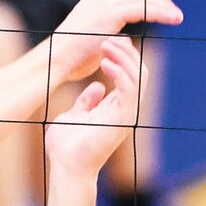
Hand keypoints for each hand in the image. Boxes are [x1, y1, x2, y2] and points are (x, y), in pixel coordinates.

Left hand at [44, 38, 144, 176]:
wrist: (66, 167)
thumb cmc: (67, 146)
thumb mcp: (76, 115)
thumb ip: (87, 102)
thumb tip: (96, 87)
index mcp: (116, 107)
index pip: (130, 75)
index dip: (122, 56)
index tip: (105, 42)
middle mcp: (126, 109)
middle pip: (139, 71)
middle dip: (127, 52)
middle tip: (108, 38)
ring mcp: (126, 113)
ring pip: (139, 76)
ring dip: (124, 57)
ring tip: (106, 43)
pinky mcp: (122, 117)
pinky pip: (130, 88)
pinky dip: (121, 71)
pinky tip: (106, 61)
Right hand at [48, 0, 181, 84]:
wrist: (56, 61)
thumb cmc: (73, 59)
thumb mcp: (97, 41)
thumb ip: (112, 35)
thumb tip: (127, 39)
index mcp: (96, 0)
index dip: (151, 0)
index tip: (166, 11)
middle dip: (161, 0)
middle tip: (176, 14)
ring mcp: (103, 3)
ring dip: (164, 6)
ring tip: (178, 18)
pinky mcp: (108, 14)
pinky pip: (142, 8)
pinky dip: (160, 12)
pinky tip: (172, 20)